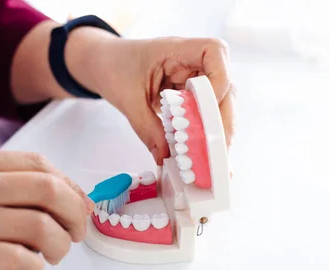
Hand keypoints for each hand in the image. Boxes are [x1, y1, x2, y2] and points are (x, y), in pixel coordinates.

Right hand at [0, 151, 92, 269]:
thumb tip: (48, 202)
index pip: (39, 165)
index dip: (70, 186)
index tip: (78, 205)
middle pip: (50, 191)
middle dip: (75, 215)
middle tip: (76, 233)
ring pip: (42, 228)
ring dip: (60, 246)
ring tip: (53, 256)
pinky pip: (21, 262)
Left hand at [77, 36, 235, 165]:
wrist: (103, 64)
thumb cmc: (114, 67)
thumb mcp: (127, 99)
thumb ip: (147, 127)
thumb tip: (165, 157)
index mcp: (178, 49)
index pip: (215, 53)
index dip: (218, 80)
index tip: (206, 109)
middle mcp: (193, 63)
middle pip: (224, 86)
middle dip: (222, 121)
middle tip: (219, 152)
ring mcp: (193, 80)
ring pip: (218, 104)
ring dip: (216, 131)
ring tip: (213, 160)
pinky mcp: (189, 97)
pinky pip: (203, 115)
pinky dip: (203, 134)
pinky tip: (202, 155)